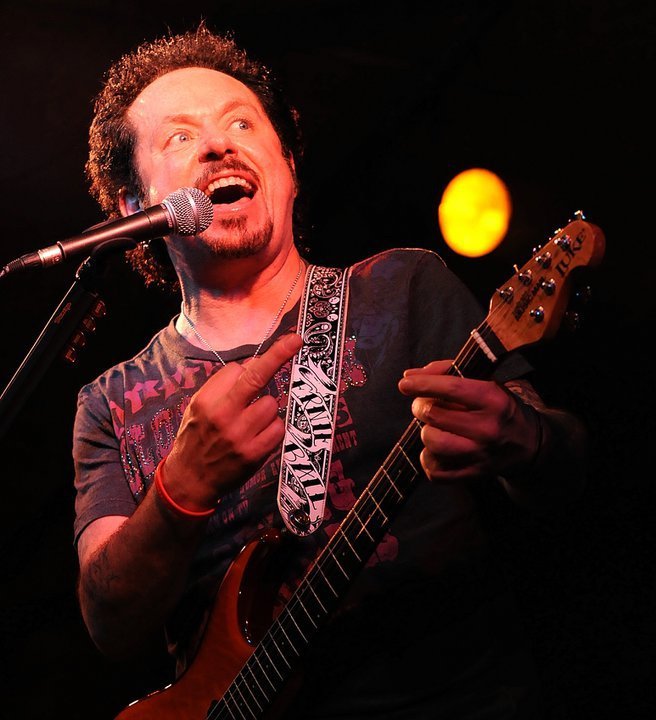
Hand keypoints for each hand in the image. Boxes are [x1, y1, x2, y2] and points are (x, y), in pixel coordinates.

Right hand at [163, 332, 302, 509]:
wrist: (189, 480)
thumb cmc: (195, 438)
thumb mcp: (197, 407)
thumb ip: (222, 388)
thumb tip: (253, 366)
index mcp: (207, 400)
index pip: (238, 370)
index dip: (244, 372)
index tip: (252, 369)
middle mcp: (223, 415)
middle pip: (257, 377)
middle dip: (278, 355)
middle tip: (296, 340)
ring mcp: (240, 435)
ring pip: (271, 404)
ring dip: (266, 409)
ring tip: (249, 423)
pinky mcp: (254, 453)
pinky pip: (278, 427)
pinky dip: (273, 429)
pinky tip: (258, 436)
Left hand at [398, 360, 539, 482]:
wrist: (527, 443)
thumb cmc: (497, 406)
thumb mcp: (483, 381)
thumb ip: (447, 372)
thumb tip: (409, 377)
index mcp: (493, 399)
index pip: (451, 388)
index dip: (423, 385)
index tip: (405, 384)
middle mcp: (488, 428)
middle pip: (434, 414)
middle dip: (420, 407)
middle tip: (423, 405)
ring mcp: (481, 454)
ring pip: (432, 442)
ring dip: (426, 432)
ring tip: (433, 427)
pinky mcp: (474, 474)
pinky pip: (435, 471)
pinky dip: (428, 459)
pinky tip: (436, 449)